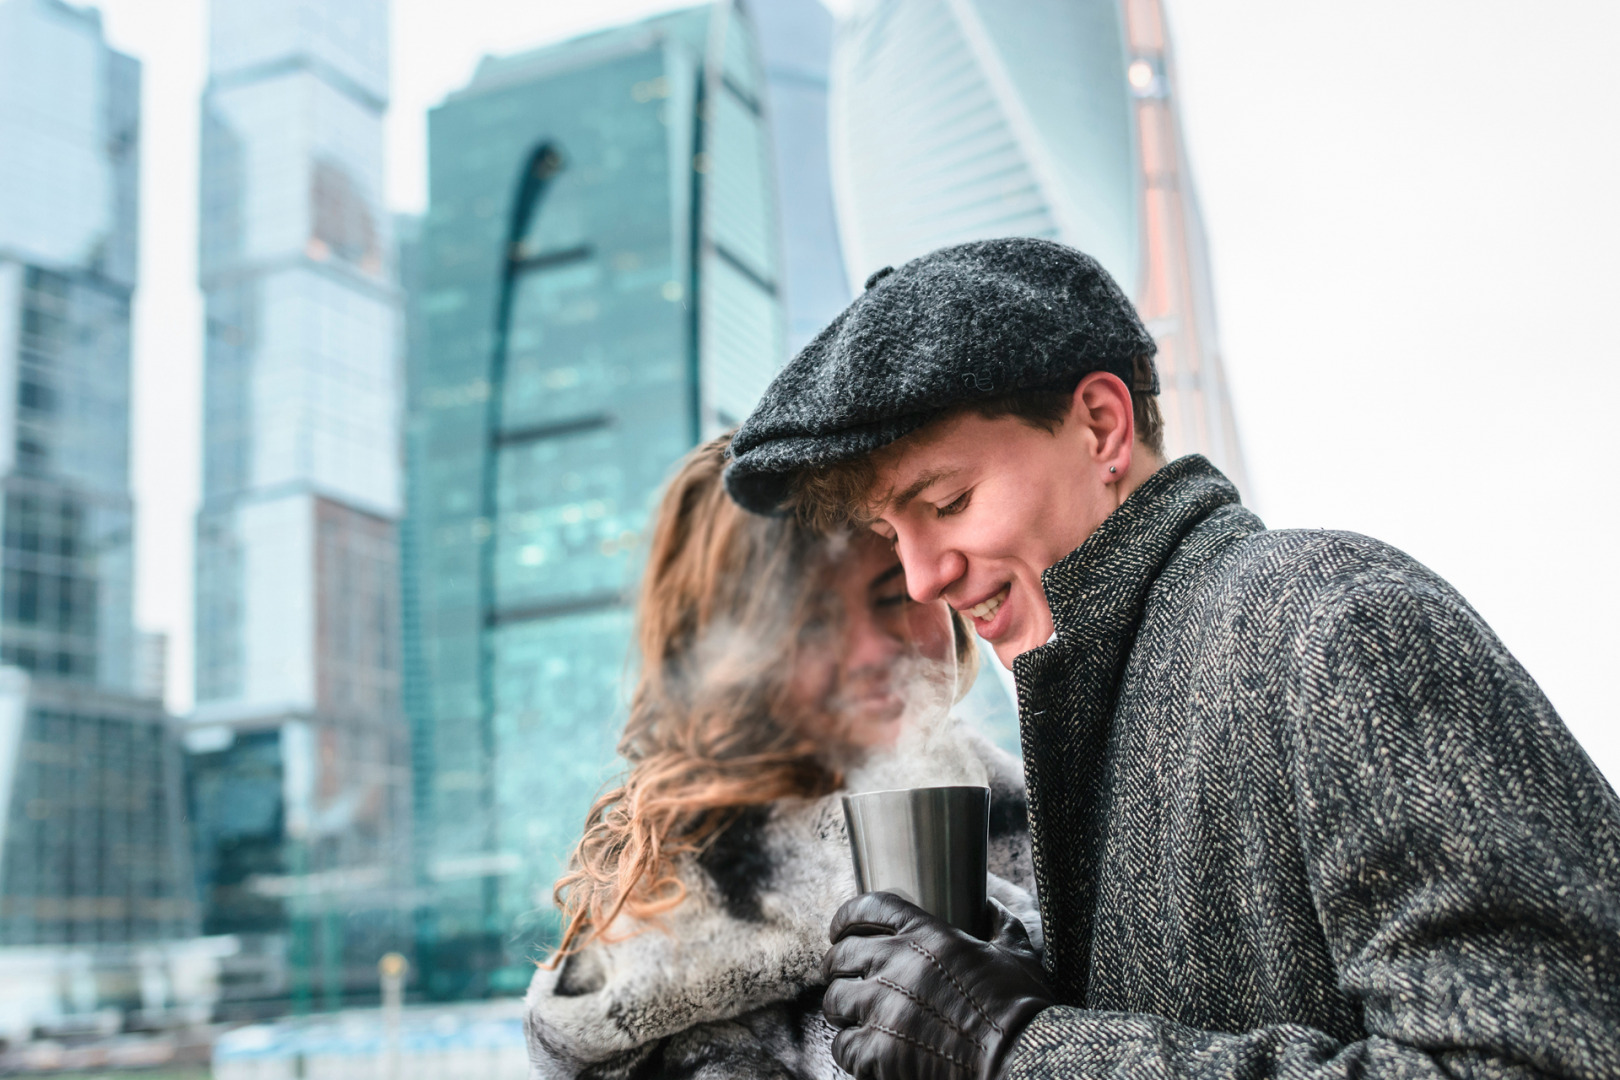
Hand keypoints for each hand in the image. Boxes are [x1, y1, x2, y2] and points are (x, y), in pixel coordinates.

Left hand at [821, 893, 1054, 1079]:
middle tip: (842, 977)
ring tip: (850, 1016)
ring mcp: (882, 1007)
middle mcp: (895, 964)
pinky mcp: (876, 1050)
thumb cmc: (1021, 1006)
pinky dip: (849, 1049)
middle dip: (837, 966)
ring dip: (841, 1008)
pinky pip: (841, 1045)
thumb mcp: (1017, 952)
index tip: (839, 930)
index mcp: (926, 935)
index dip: (846, 918)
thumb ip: (999, 923)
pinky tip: (863, 1051)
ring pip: (834, 1000)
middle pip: (841, 955)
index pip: (868, 909)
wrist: (1018, 1058)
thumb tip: (990, 904)